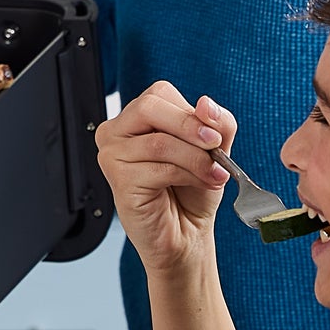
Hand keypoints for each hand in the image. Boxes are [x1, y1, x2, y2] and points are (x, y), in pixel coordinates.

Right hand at [97, 82, 238, 276]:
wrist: (187, 235)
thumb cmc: (193, 192)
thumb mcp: (215, 149)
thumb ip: (217, 123)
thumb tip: (206, 104)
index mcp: (136, 118)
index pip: (159, 94)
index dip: (191, 112)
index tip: (215, 135)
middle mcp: (116, 132)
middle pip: (150, 108)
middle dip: (191, 128)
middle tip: (215, 147)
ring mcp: (112, 155)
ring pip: (159, 142)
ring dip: (196, 159)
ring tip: (214, 175)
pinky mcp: (118, 180)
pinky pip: (158, 168)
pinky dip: (186, 176)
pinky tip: (199, 184)